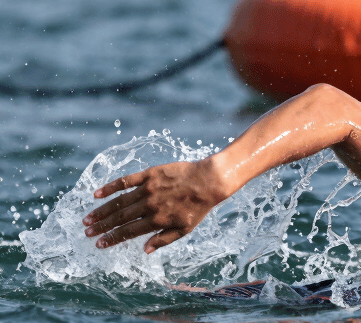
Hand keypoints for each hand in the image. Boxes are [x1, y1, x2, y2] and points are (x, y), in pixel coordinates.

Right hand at [82, 160, 230, 252]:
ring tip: (88, 218)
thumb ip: (163, 240)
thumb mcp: (185, 229)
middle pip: (120, 217)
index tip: (99, 243)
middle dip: (102, 226)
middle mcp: (150, 205)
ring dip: (101, 211)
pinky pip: (125, 181)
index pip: (128, 231)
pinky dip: (110, 187)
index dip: (112, 238)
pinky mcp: (149, 174)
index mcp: (157, 220)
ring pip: (119, 201)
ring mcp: (148, 189)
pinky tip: (97, 193)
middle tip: (87, 232)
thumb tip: (144, 250)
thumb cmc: (198, 207)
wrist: (209, 181)